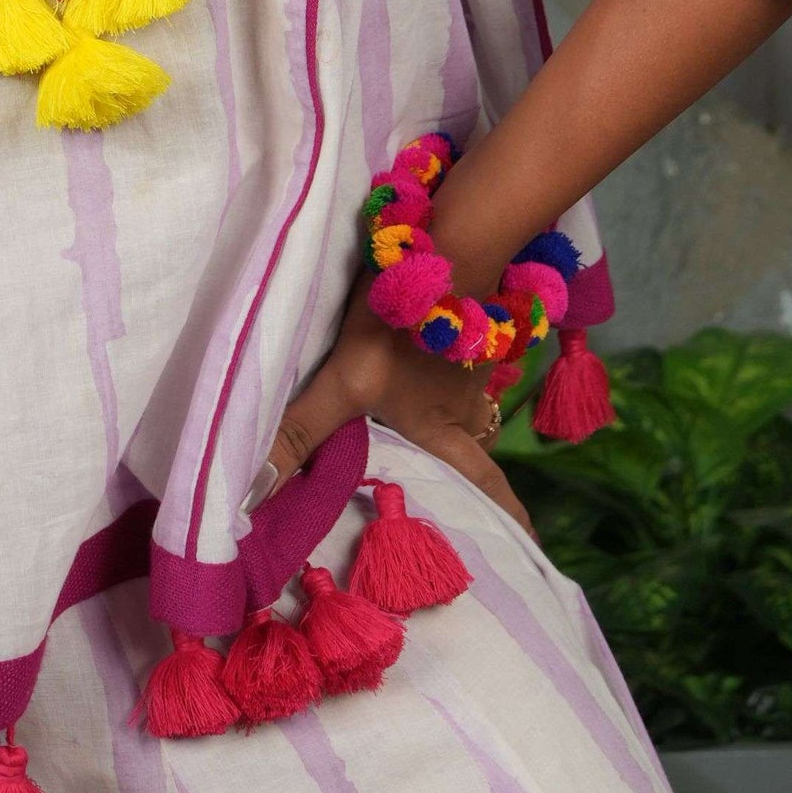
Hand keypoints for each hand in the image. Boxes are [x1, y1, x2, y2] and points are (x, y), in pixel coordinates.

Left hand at [259, 280, 531, 535]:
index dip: (509, 514)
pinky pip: (463, 357)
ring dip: (457, 408)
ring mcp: (472, 361)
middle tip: (465, 474)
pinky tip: (428, 345)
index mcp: (443, 429)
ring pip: (469, 399)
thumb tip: (256, 493)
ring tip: (433, 409)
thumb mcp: (345, 381)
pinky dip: (450, 362)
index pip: (484, 483)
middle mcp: (465, 404)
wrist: (445, 251)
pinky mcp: (469, 324)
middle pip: (476, 442)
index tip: (534, 541)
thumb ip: (304, 429)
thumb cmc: (401, 327)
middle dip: (472, 459)